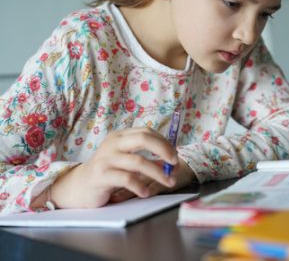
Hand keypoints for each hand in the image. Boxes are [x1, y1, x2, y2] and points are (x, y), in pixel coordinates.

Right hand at [41, 127, 178, 208]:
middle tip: (175, 164)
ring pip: (138, 161)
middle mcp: (113, 143)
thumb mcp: (124, 159)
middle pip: (144, 139)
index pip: (146, 132)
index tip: (174, 156)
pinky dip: (140, 186)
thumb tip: (171, 164)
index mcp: (120, 136)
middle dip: (164, 150)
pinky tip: (146, 193)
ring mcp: (106, 158)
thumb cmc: (106, 172)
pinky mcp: (101, 175)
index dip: (163, 142)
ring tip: (168, 183)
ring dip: (158, 173)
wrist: (78, 186)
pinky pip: (126, 179)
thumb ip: (143, 157)